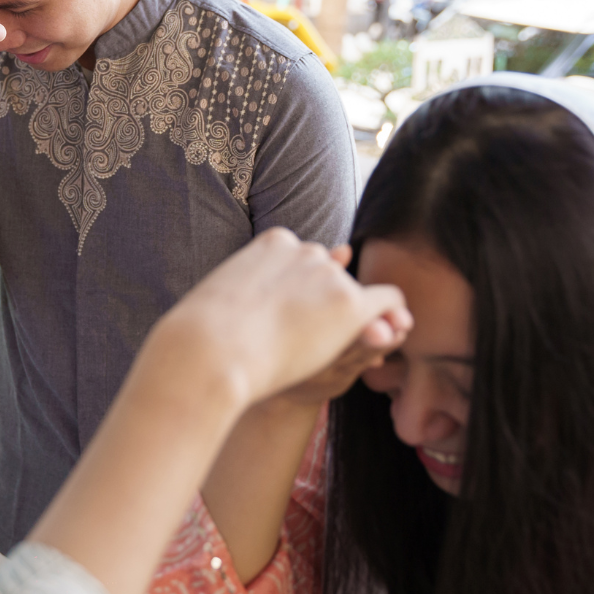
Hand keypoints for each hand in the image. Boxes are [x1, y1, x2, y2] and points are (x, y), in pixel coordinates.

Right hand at [154, 230, 410, 409]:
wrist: (210, 351)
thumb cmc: (203, 334)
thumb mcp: (223, 296)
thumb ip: (249, 284)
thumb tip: (270, 277)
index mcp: (273, 242)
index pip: (302, 260)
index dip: (301, 293)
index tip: (288, 320)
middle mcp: (306, 250)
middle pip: (331, 276)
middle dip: (325, 305)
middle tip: (306, 341)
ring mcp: (330, 275)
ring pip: (358, 293)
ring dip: (353, 318)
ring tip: (336, 347)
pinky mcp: (350, 304)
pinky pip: (389, 302)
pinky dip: (391, 317)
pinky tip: (385, 334)